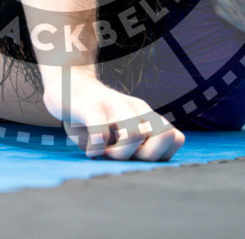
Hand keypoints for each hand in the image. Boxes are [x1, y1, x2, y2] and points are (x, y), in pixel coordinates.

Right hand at [42, 68, 183, 160]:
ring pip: (135, 134)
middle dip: (143, 158)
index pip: (176, 138)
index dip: (160, 156)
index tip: (138, 157)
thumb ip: (139, 144)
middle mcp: (135, 108)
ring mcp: (113, 105)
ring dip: (119, 153)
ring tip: (104, 153)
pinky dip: (96, 149)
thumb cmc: (95, 115)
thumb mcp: (121, 128)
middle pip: (163, 136)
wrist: (68, 81)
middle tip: (122, 156)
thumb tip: (153, 162)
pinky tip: (91, 150)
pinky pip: (100, 131)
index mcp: (146, 115)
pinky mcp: (90, 107)